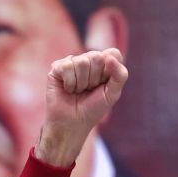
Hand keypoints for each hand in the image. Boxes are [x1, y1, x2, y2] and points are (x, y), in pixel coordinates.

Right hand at [37, 48, 128, 167]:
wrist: (72, 124)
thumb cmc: (93, 109)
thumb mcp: (112, 94)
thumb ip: (120, 75)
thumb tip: (109, 56)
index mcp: (104, 64)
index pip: (113, 53)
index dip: (109, 71)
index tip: (103, 85)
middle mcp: (88, 60)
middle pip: (96, 56)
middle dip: (94, 78)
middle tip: (88, 90)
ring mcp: (72, 62)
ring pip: (81, 62)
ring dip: (81, 83)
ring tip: (77, 91)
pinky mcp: (57, 67)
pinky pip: (67, 66)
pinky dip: (69, 83)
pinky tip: (67, 89)